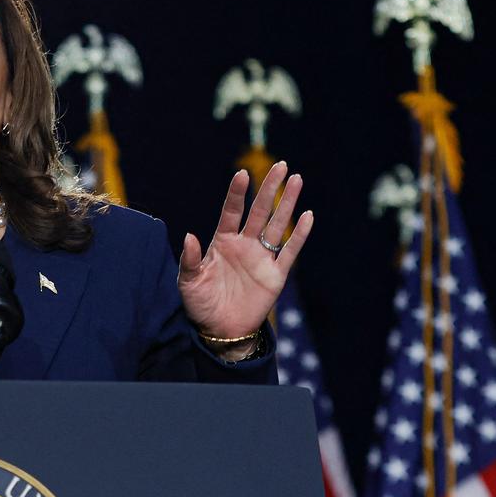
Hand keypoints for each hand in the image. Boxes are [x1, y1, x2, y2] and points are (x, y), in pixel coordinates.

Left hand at [177, 161, 312, 341]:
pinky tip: (307, 216)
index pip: (231, 212)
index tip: (242, 173)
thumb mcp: (188, 282)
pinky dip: (298, 235)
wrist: (220, 331)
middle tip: (282, 165)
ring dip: (287, 204)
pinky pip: (289, 252)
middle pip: (259, 211)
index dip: (237, 194)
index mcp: (222, 242)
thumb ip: (190, 259)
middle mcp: (244, 245)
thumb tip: (189, 236)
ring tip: (297, 180)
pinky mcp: (275, 275)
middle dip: (270, 188)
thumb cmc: (200, 304)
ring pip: (277, 225)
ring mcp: (261, 258)